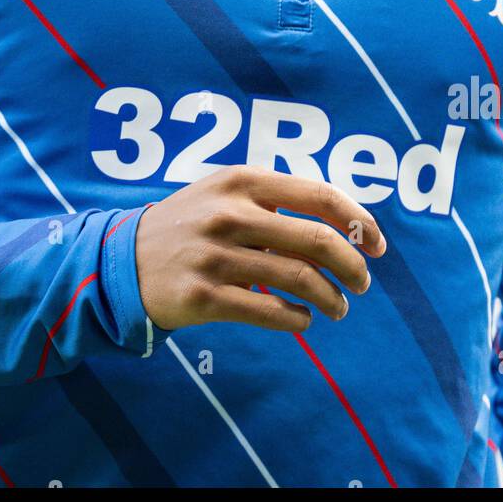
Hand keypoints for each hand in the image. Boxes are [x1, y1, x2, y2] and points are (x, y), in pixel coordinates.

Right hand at [133, 166, 387, 332]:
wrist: (125, 260)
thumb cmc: (191, 224)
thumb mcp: (226, 193)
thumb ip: (276, 200)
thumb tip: (344, 223)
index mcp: (243, 181)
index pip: (319, 195)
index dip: (358, 220)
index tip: (377, 244)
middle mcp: (231, 213)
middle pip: (316, 240)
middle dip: (352, 265)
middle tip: (362, 282)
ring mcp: (216, 256)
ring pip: (299, 280)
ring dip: (331, 298)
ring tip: (338, 308)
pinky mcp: (203, 296)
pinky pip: (269, 312)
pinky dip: (297, 320)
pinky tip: (303, 320)